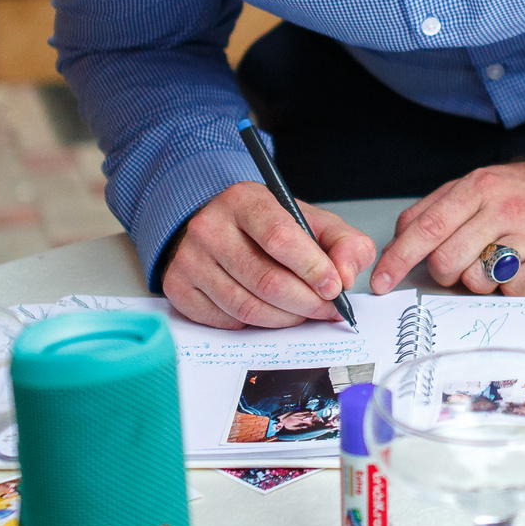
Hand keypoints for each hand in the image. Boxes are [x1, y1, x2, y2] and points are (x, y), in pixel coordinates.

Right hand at [161, 182, 376, 329]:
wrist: (215, 226)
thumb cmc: (265, 226)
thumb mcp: (309, 221)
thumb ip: (342, 242)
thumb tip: (346, 275)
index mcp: (243, 200)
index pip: (280, 238)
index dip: (312, 268)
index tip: (334, 287)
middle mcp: (209, 227)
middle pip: (266, 280)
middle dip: (306, 303)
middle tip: (327, 309)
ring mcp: (189, 259)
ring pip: (247, 308)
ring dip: (285, 319)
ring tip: (303, 313)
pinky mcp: (178, 288)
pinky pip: (227, 322)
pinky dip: (255, 325)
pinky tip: (268, 311)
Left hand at [370, 159, 524, 296]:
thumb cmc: (519, 193)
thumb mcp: (475, 186)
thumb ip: (433, 210)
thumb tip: (397, 243)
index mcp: (479, 187)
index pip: (425, 229)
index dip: (398, 260)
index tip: (381, 283)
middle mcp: (505, 208)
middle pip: (446, 261)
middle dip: (444, 272)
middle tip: (460, 262)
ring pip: (477, 280)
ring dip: (478, 279)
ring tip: (496, 260)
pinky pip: (512, 291)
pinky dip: (509, 286)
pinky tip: (521, 265)